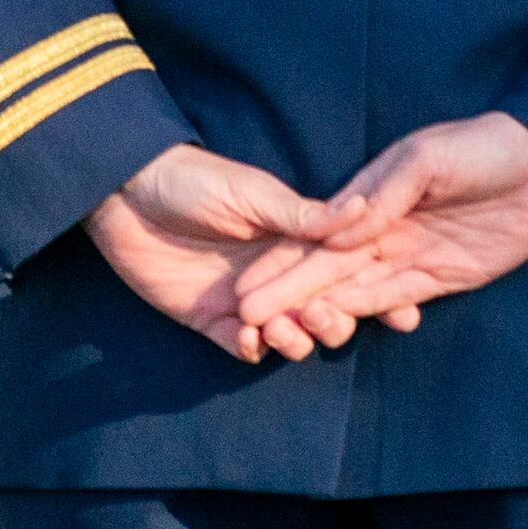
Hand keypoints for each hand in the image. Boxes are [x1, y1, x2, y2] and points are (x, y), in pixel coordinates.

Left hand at [88, 144, 350, 363]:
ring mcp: (249, 299)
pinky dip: (253, 348)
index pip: (348, 270)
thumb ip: (304, 216)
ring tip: (281, 327)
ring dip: (295, 339)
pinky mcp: (211, 319)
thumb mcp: (254, 194)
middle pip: (326, 309)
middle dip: (334, 320)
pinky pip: (242, 346)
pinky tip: (249, 336)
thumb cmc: (196, 180)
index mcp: (301, 239)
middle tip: (321, 314)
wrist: (127, 195)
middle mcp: (282, 273)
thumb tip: (366, 208)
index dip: (374, 289)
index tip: (400, 308)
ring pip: (290, 334)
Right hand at [241, 114, 527, 341]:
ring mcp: (412, 253)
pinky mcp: (442, 275)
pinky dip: (366, 312)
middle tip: (244, 320)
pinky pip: (396, 297)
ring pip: (354, 288)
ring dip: (318, 308)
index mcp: (372, 194)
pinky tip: (335, 325)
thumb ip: (385, 193)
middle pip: (327, 268)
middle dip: (285, 294)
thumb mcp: (429, 157)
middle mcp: (384, 228)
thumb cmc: (486, 145)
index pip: (318, 236)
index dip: (280, 262)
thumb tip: (342, 230)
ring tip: (280, 332)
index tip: (241, 288)